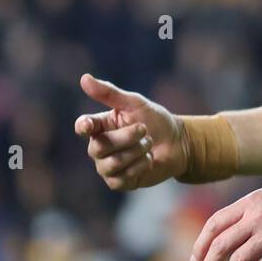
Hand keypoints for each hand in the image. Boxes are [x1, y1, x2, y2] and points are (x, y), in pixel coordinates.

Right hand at [75, 74, 187, 189]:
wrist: (178, 143)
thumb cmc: (154, 120)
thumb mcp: (134, 103)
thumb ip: (109, 93)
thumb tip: (84, 78)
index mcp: (101, 126)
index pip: (84, 127)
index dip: (84, 127)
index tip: (89, 126)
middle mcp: (99, 147)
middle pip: (100, 147)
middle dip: (126, 137)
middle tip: (144, 129)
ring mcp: (108, 167)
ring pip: (112, 164)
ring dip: (136, 152)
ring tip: (149, 144)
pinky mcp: (119, 182)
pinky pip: (122, 178)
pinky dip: (140, 166)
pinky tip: (149, 159)